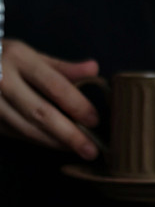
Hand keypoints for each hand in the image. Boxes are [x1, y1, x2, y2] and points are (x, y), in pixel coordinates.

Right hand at [0, 39, 99, 158]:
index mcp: (18, 57)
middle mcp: (2, 79)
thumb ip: (63, 68)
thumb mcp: (31, 56)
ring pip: (29, 130)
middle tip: (92, 150)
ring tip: (79, 150)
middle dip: (70, 135)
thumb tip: (94, 68)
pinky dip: (41, 142)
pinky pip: (19, 135)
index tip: (94, 120)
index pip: (54, 85)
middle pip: (42, 113)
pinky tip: (58, 145)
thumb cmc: (5, 60)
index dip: (76, 105)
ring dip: (57, 143)